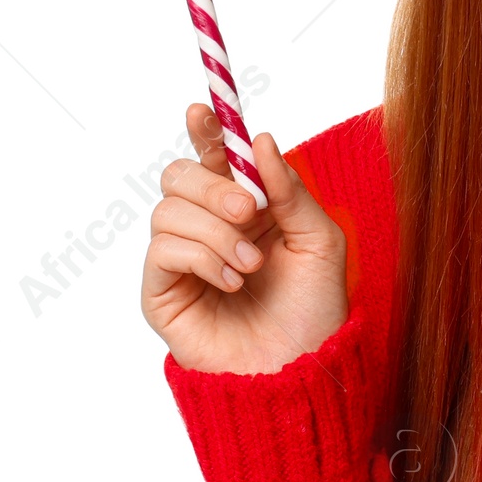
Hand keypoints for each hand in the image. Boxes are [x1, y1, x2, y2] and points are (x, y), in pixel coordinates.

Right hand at [142, 103, 347, 373]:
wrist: (301, 371)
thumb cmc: (314, 311)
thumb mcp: (319, 240)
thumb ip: (289, 190)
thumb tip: (259, 140)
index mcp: (247, 210)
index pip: (213, 158)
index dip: (205, 130)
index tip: (203, 110)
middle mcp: (208, 229)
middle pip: (178, 175)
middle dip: (212, 184)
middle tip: (247, 211)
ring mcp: (181, 261)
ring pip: (169, 210)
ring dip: (216, 233)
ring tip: (251, 266)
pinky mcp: (162, 292)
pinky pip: (163, 249)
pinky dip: (202, 258)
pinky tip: (231, 283)